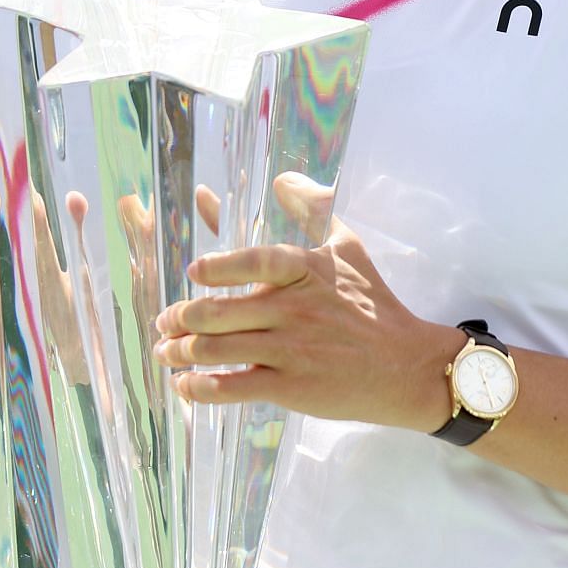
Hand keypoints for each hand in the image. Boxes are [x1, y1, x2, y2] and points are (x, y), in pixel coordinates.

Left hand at [152, 173, 462, 431]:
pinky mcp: (289, 388)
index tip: (194, 271)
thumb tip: (280, 180)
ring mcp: (291, 351)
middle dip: (180, 318)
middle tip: (164, 320)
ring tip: (165, 350)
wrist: (403, 366)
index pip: (257, 262)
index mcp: (307, 271)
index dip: (220, 267)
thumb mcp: (349, 247)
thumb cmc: (372, 304)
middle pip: (221, 312)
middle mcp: (295, 310)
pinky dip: (200, 387)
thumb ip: (314, 208)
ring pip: (218, 350)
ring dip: (180, 351)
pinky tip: (185, 384)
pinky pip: (233, 387)